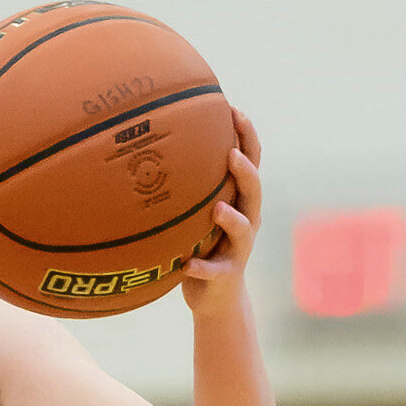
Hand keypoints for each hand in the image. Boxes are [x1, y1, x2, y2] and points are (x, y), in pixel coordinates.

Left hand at [181, 106, 262, 317]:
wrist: (215, 296)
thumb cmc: (200, 244)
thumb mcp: (195, 210)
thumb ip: (187, 183)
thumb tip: (151, 143)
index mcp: (238, 200)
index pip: (249, 163)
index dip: (246, 137)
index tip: (233, 110)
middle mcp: (245, 220)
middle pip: (254, 192)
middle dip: (246, 172)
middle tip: (232, 154)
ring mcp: (238, 249)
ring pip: (243, 230)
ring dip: (233, 220)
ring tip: (218, 209)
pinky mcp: (226, 275)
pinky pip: (216, 271)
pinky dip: (203, 268)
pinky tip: (189, 264)